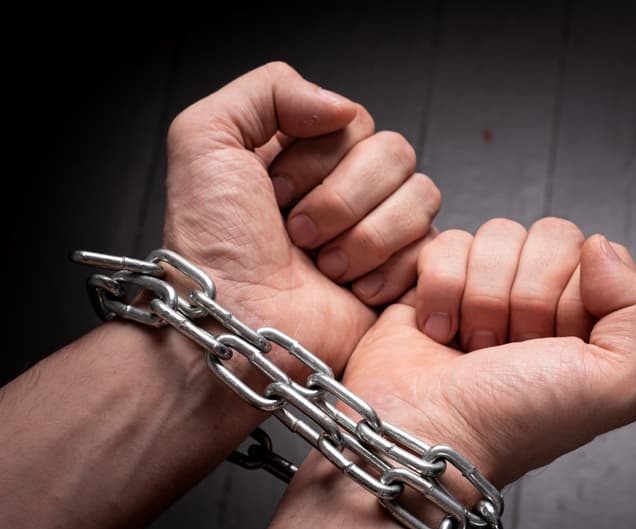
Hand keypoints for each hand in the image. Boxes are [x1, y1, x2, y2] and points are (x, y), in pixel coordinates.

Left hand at [163, 62, 438, 371]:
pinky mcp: (400, 278)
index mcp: (301, 155)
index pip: (353, 119)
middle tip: (298, 235)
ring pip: (422, 195)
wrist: (236, 331)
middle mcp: (341, 191)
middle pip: (395, 152)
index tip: (273, 193)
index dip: (317, 156)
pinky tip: (352, 291)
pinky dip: (388, 270)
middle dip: (343, 197)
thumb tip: (343, 105)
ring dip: (367, 235)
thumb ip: (268, 88)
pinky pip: (431, 247)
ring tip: (323, 267)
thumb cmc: (213, 251)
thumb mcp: (204, 140)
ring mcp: (375, 234)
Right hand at [340, 217, 635, 484]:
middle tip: (510, 350)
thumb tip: (600, 246)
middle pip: (550, 236)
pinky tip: (438, 333)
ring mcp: (488, 290)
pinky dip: (441, 289)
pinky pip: (448, 243)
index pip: (599, 255)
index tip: (553, 348)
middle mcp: (542, 304)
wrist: (426, 438)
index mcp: (590, 323)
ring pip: (498, 234)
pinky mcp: (436, 283)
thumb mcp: (617, 386)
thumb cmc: (514, 422)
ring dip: (482, 297)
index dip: (574, 296)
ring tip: (473, 348)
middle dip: (527, 296)